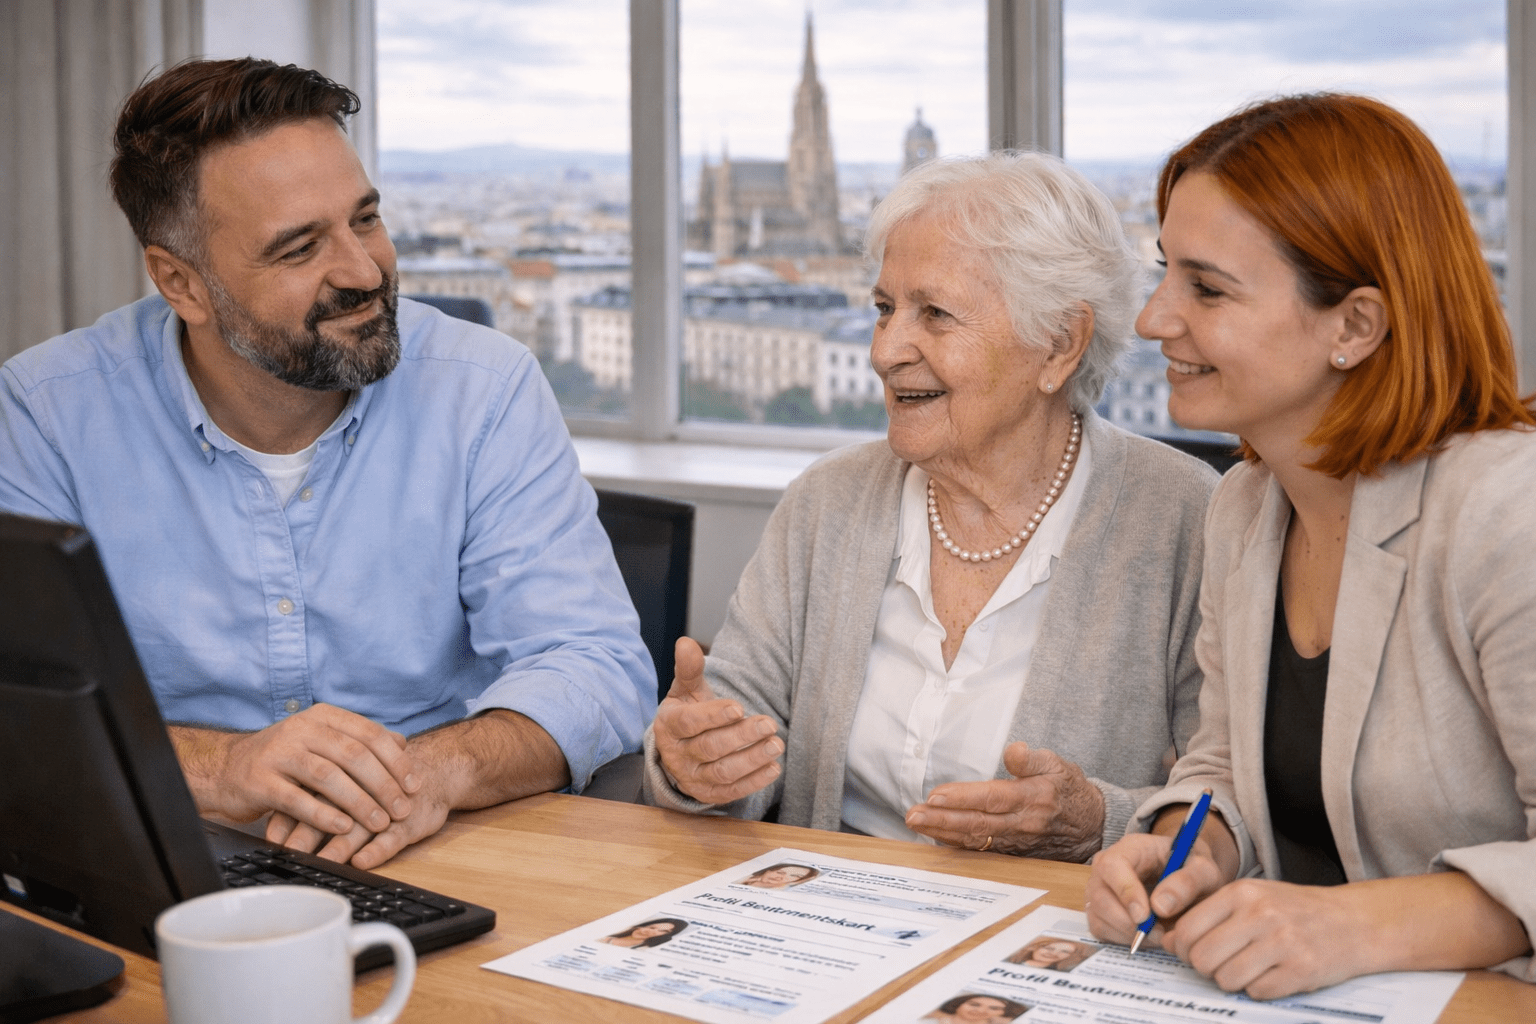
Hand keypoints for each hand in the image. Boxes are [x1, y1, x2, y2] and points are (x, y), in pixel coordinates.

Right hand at [173, 704, 417, 837]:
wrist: (226, 769)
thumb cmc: (286, 759)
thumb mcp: (322, 741)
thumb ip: (359, 740)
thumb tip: (402, 743)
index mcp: (322, 717)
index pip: (369, 734)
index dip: (396, 760)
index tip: (415, 785)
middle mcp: (301, 729)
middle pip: (353, 755)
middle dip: (383, 784)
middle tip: (402, 809)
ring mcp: (278, 754)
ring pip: (328, 776)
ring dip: (359, 802)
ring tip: (380, 822)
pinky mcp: (259, 781)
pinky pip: (297, 799)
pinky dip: (323, 814)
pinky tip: (343, 828)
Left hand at [267, 777, 450, 870]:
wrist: (435, 769)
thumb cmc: (382, 783)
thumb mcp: (350, 785)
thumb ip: (312, 802)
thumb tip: (271, 829)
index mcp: (343, 775)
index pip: (309, 794)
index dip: (289, 817)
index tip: (272, 840)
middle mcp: (364, 788)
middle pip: (331, 808)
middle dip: (308, 834)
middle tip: (289, 854)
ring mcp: (389, 805)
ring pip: (361, 825)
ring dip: (339, 845)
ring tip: (322, 862)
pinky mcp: (412, 820)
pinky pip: (394, 837)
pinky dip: (377, 850)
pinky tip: (362, 861)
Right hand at [652, 637, 782, 804]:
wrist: (680, 750)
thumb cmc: (688, 713)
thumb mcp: (686, 690)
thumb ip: (689, 668)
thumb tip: (686, 642)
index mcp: (669, 726)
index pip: (690, 723)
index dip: (714, 716)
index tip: (739, 708)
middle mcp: (677, 755)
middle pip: (710, 748)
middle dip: (741, 737)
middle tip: (769, 724)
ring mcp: (691, 778)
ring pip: (722, 772)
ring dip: (752, 760)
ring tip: (776, 745)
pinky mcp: (707, 794)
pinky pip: (731, 791)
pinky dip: (754, 781)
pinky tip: (774, 767)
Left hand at [904, 742, 1105, 860]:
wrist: (1093, 826)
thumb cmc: (1070, 790)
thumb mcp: (1059, 765)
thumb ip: (1033, 759)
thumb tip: (1012, 750)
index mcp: (1031, 798)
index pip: (991, 798)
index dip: (962, 798)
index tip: (935, 796)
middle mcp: (1022, 824)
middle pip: (977, 823)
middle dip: (942, 820)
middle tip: (912, 815)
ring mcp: (1017, 843)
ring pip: (976, 840)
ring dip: (944, 833)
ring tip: (917, 825)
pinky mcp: (1015, 854)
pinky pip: (983, 851)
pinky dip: (958, 846)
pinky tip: (938, 837)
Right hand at [1086, 831, 1227, 951]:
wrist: (1187, 880)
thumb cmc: (1192, 870)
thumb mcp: (1203, 870)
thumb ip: (1187, 882)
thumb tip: (1160, 906)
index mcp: (1130, 848)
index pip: (1112, 865)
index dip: (1124, 891)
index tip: (1145, 916)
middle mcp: (1107, 867)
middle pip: (1100, 895)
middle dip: (1128, 922)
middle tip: (1160, 934)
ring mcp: (1099, 889)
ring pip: (1099, 917)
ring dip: (1128, 933)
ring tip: (1159, 933)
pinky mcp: (1099, 911)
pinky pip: (1102, 931)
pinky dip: (1124, 939)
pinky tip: (1148, 935)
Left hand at [1162, 879, 1382, 998]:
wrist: (1354, 921)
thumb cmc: (1295, 909)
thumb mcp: (1251, 897)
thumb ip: (1210, 914)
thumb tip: (1168, 941)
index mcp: (1241, 892)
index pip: (1187, 929)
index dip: (1182, 948)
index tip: (1191, 952)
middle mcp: (1260, 914)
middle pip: (1202, 958)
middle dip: (1206, 968)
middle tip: (1221, 964)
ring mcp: (1282, 943)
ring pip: (1226, 979)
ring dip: (1232, 981)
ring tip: (1249, 968)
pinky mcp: (1301, 970)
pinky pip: (1257, 992)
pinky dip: (1259, 990)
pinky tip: (1273, 975)